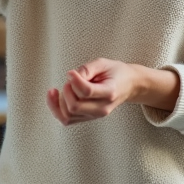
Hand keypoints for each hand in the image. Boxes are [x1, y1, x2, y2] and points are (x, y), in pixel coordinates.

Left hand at [47, 57, 180, 125]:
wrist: (128, 85)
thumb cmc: (115, 72)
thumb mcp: (104, 63)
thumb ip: (87, 69)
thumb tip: (71, 77)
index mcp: (110, 92)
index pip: (86, 92)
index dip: (74, 80)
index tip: (71, 72)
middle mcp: (102, 108)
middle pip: (75, 106)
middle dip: (67, 91)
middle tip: (71, 79)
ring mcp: (95, 116)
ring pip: (68, 116)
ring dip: (60, 100)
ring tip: (66, 87)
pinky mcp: (87, 118)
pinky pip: (66, 120)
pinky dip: (56, 109)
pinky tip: (55, 96)